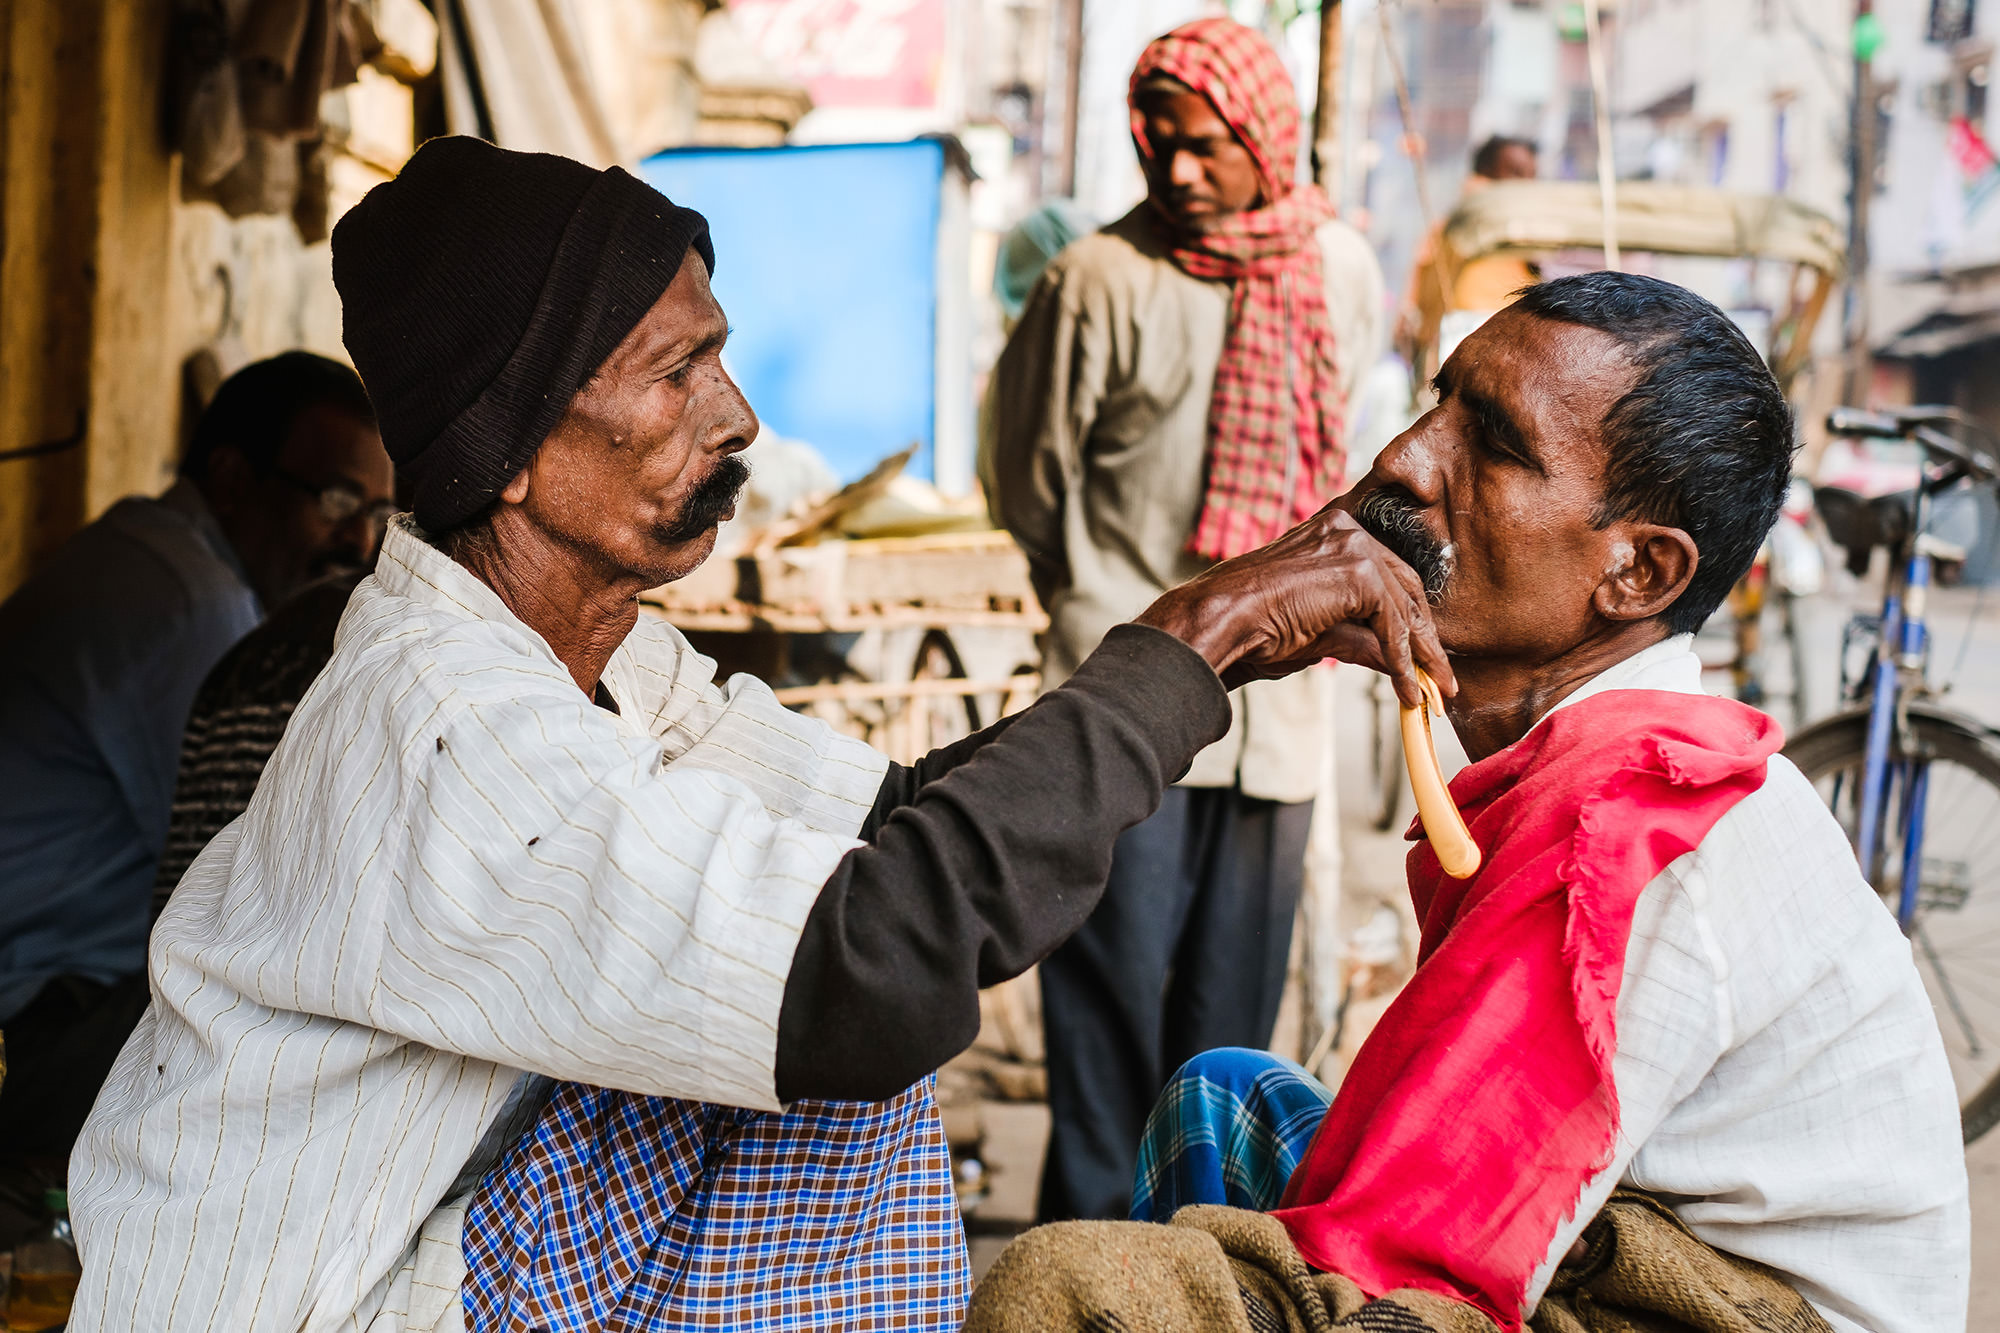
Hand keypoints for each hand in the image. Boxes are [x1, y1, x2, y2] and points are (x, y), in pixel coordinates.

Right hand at [1133, 505, 1454, 706]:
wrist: (1221, 624)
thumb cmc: (1253, 629)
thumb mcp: (1320, 633)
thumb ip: (1363, 638)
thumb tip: (1399, 663)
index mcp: (1333, 533)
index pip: (1388, 576)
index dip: (1407, 619)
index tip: (1421, 657)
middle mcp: (1346, 530)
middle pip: (1406, 587)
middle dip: (1424, 638)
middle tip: (1439, 679)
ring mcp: (1353, 545)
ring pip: (1403, 607)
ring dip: (1420, 655)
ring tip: (1430, 692)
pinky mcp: (1357, 571)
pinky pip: (1392, 624)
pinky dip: (1402, 661)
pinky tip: (1406, 690)